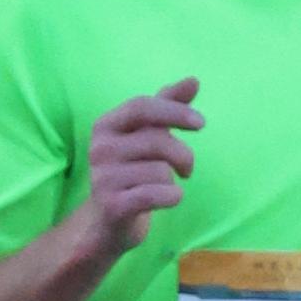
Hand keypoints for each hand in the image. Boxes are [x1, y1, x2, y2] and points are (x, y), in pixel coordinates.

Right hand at [83, 84, 202, 251]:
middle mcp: (99, 149)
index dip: (174, 111)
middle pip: (159, 141)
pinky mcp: (112, 205)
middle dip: (184, 156)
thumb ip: (168, 106)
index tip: (201, 123)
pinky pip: (158, 194)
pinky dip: (172, 197)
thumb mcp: (146, 135)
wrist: (108, 220)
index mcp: (106, 125)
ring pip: (162, 171)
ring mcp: (103, 178)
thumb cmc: (132, 170)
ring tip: (160, 187)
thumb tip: (193, 80)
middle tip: (186, 169)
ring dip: (172, 181)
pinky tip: (167, 199)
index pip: (142, 106)